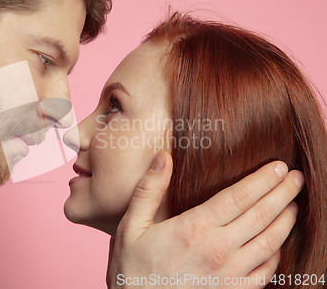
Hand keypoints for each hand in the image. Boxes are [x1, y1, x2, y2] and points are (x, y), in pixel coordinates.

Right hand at [107, 151, 301, 287]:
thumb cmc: (132, 268)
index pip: (239, 196)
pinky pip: (266, 273)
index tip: (279, 166)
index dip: (263, 179)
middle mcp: (218, 249)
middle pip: (261, 215)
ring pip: (270, 242)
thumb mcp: (132, 225)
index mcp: (194, 228)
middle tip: (298, 177)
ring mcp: (229, 274)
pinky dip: (278, 254)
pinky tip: (279, 243)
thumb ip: (148, 189)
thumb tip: (164, 156)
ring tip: (295, 204)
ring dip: (286, 221)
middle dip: (283, 193)